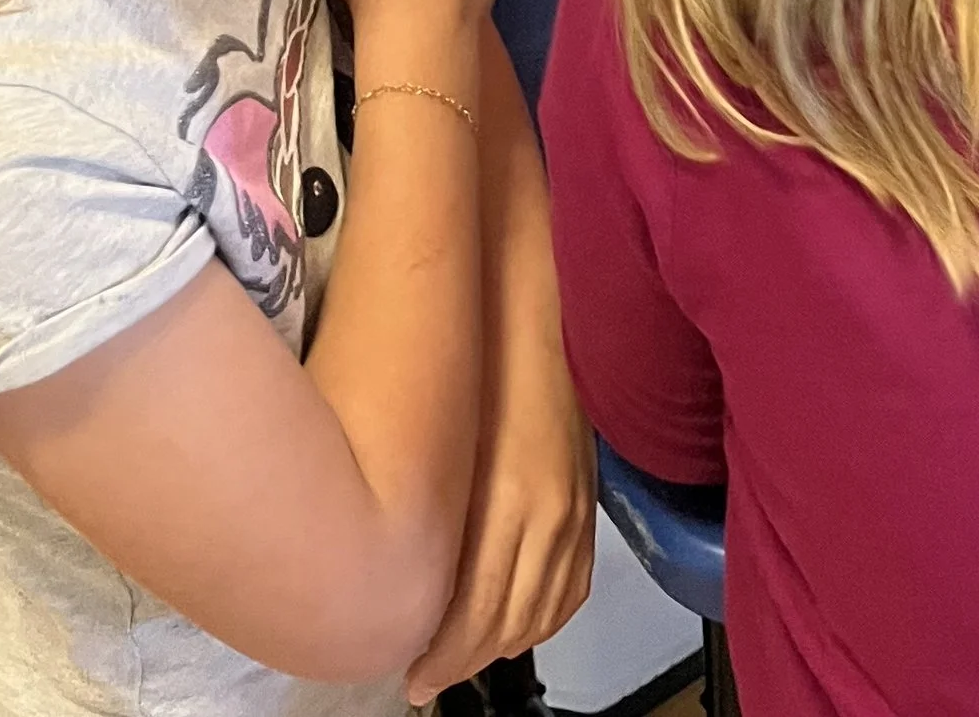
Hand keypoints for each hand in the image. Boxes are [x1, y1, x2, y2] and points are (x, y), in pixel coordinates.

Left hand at [402, 306, 592, 699]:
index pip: (475, 614)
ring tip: (459, 656)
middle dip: (462, 661)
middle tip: (422, 676)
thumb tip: (391, 576)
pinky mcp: (588, 497)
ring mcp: (574, 506)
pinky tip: (514, 624)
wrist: (533, 302)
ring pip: (542, 612)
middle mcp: (549, 512)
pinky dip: (543, 617)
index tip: (407, 674)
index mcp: (508, 499)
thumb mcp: (437, 437)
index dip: (440, 657)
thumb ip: (424, 510)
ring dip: (501, 644)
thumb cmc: (475, 358)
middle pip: (508, 624)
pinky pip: (573, 585)